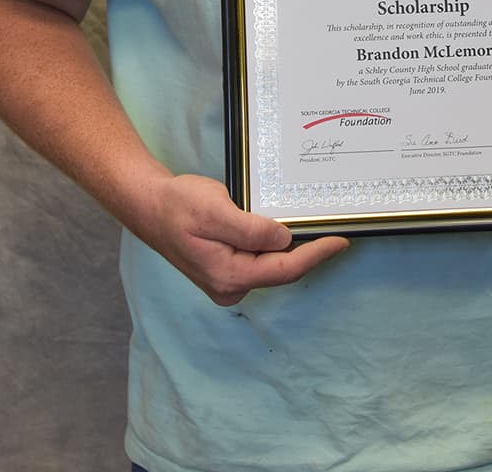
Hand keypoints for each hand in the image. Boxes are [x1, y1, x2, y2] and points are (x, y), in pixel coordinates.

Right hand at [144, 174, 348, 304]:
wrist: (150, 206)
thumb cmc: (178, 205)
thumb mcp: (214, 210)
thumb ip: (250, 228)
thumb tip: (284, 239)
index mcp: (228, 275)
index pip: (285, 269)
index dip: (317, 254)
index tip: (341, 240)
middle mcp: (230, 286)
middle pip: (282, 271)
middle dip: (309, 251)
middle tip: (336, 228)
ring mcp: (228, 280)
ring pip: (272, 266)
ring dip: (293, 248)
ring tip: (317, 227)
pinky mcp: (227, 269)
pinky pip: (260, 260)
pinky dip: (277, 246)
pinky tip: (287, 230)